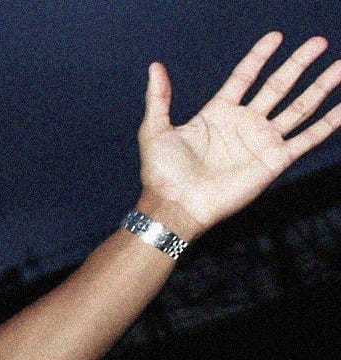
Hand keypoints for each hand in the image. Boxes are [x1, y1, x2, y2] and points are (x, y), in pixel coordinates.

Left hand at [139, 32, 340, 239]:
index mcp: (218, 112)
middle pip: (279, 86)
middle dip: (299, 64)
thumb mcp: (155, 129)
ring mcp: (262, 140)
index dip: (260, 56)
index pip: (245, 77)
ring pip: (299, 107)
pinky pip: (308, 138)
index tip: (277, 36)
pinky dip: (329, 123)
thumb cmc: (162, 173)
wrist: (177, 205)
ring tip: (340, 66)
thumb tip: (155, 66)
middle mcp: (244, 123)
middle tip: (319, 42)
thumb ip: (159, 97)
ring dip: (321, 87)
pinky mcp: (275, 160)